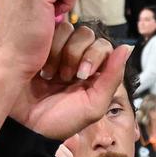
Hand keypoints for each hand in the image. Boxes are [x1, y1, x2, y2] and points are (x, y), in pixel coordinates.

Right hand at [9, 21, 132, 139]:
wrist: (28, 126)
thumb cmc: (63, 120)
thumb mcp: (94, 105)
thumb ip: (112, 77)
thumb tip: (127, 47)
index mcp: (95, 72)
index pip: (104, 46)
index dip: (94, 55)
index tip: (82, 75)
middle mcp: (79, 58)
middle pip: (87, 34)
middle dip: (76, 54)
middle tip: (65, 77)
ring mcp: (59, 52)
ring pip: (69, 30)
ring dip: (60, 52)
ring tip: (50, 75)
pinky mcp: (40, 49)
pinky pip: (50, 32)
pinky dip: (47, 47)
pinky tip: (40, 69)